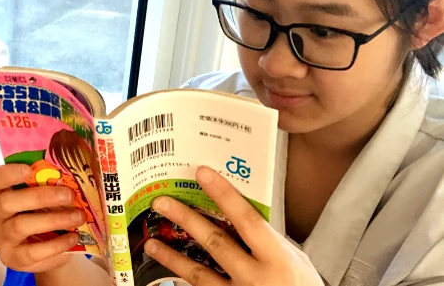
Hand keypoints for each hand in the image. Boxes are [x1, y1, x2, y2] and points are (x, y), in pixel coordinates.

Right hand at [0, 164, 84, 272]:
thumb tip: (73, 173)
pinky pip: (32, 252)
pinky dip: (56, 244)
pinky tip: (74, 237)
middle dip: (39, 197)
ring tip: (78, 216)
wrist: (46, 250)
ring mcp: (2, 238)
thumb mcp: (43, 197)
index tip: (28, 170)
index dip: (6, 173)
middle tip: (69, 195)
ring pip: (20, 226)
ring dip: (53, 220)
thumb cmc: (44, 214)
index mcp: (1, 192)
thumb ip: (49, 184)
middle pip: (6, 202)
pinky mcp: (13, 258)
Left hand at [144, 166, 322, 285]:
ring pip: (199, 272)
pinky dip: (182, 282)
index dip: (224, 195)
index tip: (202, 174)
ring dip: (172, 257)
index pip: (247, 219)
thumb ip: (271, 242)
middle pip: (215, 242)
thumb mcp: (297, 264)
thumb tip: (244, 217)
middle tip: (162, 202)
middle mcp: (256, 277)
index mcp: (278, 259)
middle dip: (186, 219)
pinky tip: (167, 273)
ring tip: (151, 243)